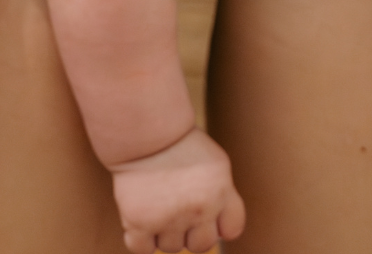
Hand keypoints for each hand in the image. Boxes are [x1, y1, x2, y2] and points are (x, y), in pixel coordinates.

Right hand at [111, 127, 245, 253]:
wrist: (144, 128)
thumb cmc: (178, 141)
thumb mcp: (214, 161)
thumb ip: (222, 193)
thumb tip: (220, 226)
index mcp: (221, 191)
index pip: (232, 229)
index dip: (219, 224)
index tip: (207, 213)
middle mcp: (200, 209)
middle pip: (202, 245)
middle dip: (191, 232)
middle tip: (177, 208)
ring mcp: (170, 218)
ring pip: (171, 247)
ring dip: (164, 232)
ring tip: (157, 203)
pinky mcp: (140, 222)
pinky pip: (142, 249)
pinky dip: (140, 239)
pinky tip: (140, 218)